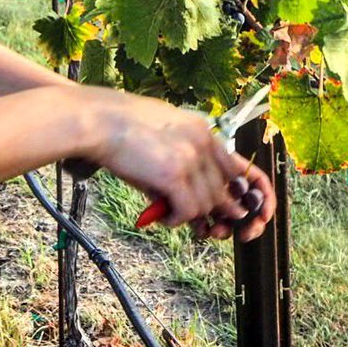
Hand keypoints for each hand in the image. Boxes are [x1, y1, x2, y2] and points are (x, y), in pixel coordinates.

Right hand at [81, 88, 275, 240]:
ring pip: (206, 204)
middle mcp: (202, 142)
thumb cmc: (121, 128)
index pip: (241, 168)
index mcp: (203, 130)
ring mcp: (190, 158)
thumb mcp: (163, 134)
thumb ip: (185, 158)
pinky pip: (188, 211)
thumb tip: (195, 197)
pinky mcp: (173, 175)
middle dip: (214, 212)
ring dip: (189, 216)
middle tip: (205, 225)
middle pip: (222, 191)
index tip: (250, 213)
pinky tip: (162, 216)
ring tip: (168, 213)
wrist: (98, 121)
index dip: (247, 194)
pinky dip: (176, 220)